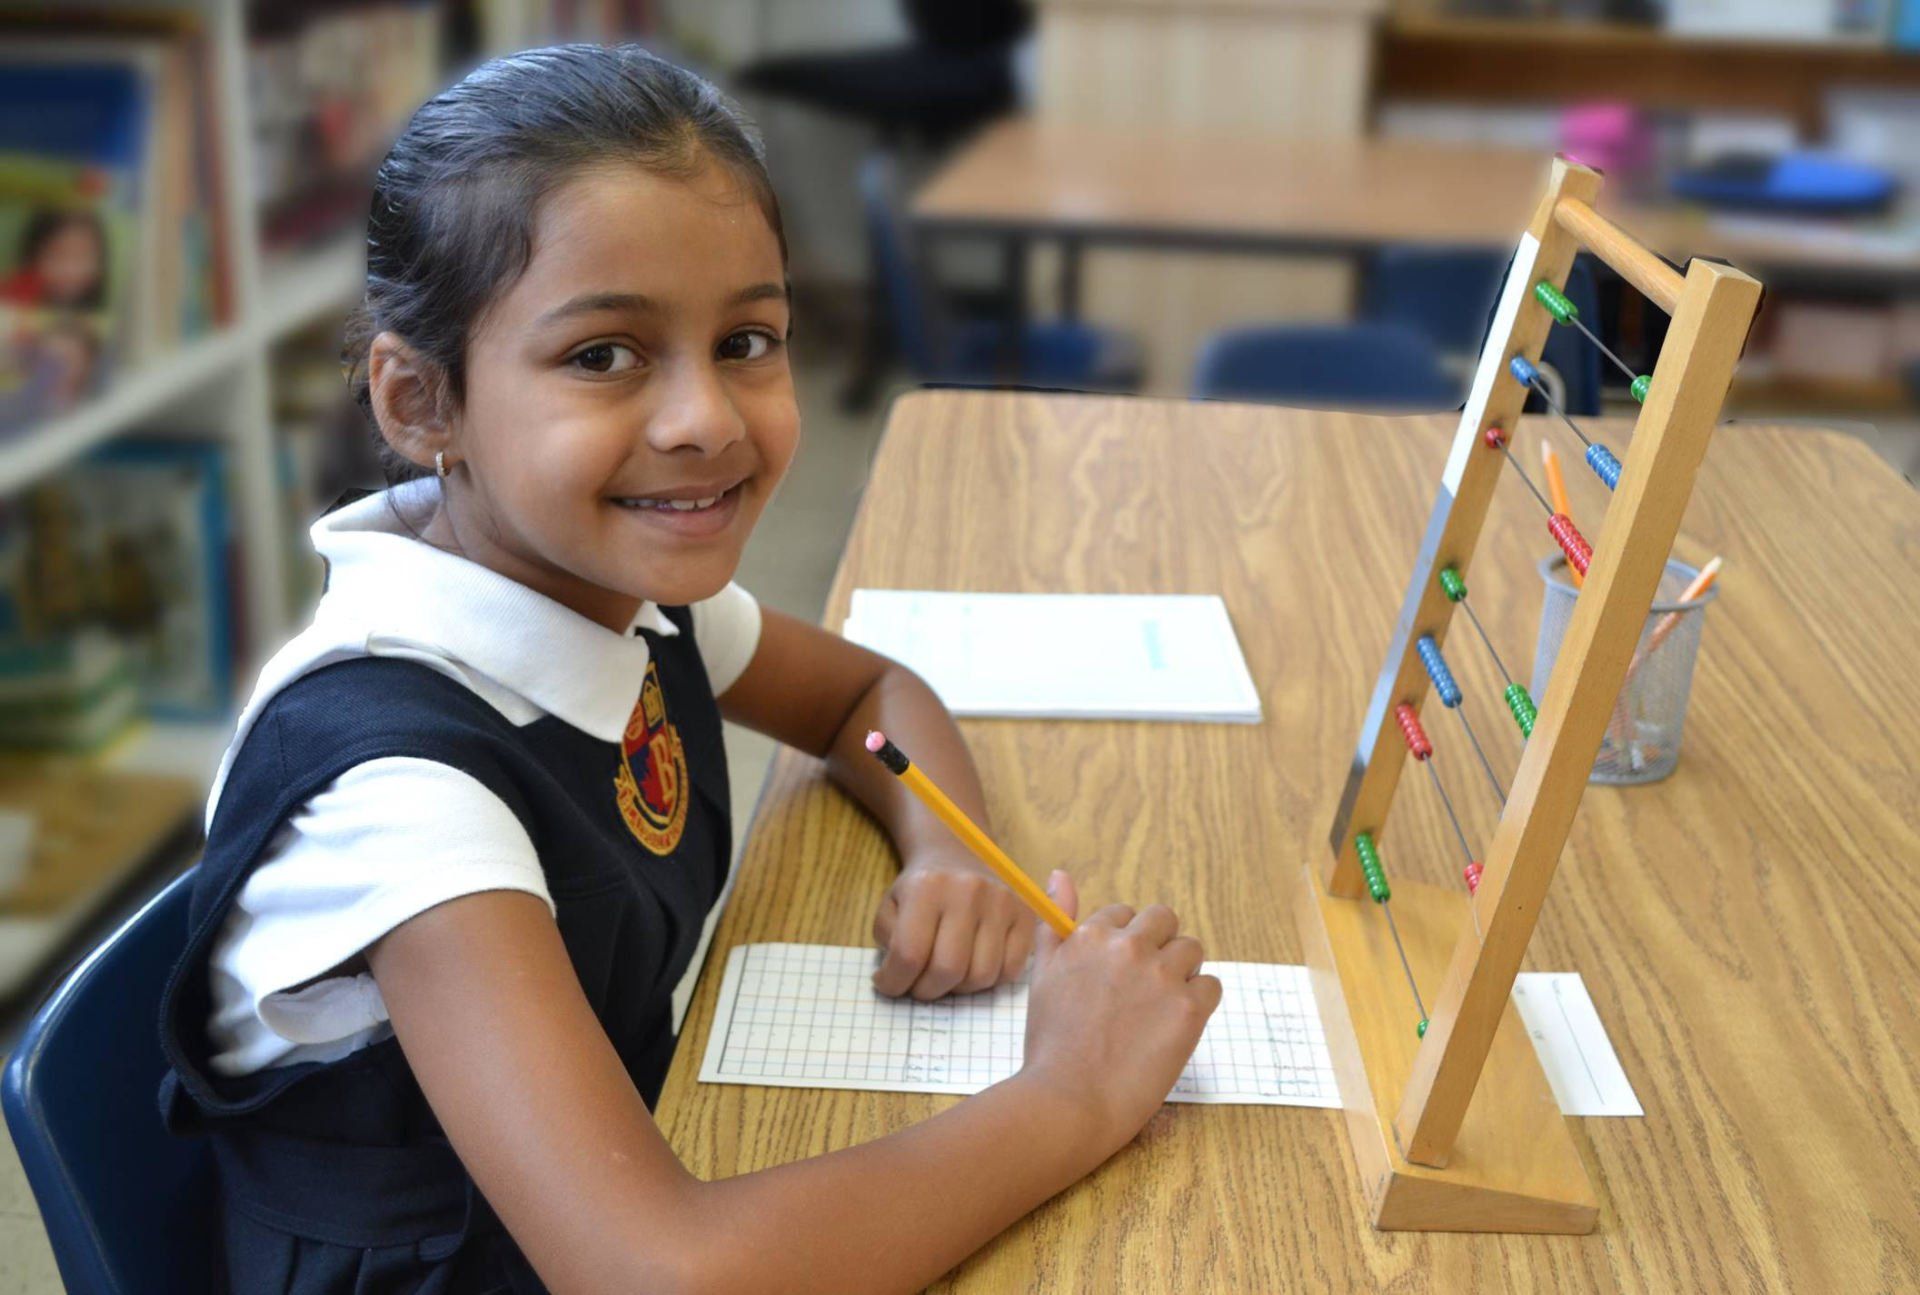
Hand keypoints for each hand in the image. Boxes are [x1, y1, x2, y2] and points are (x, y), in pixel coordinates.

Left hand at [871, 847, 1034, 999]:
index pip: (909, 954)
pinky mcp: (1026, 913)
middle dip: (927, 990)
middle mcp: (969, 891)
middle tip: (919, 987)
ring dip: (959, 989)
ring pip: (981, 976)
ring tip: (946, 976)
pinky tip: (973, 968)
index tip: (889, 985)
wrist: (957, 852)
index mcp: (927, 888)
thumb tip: (899, 978)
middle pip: (948, 970)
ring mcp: (1002, 902)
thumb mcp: (890, 905)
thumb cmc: (921, 888)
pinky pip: (1011, 970)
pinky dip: (990, 981)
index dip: (894, 982)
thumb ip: (889, 941)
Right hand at [1017, 871, 1221, 1148]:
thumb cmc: (1051, 1044)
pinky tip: (1173, 1027)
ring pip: (1192, 950)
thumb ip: (1055, 922)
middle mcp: (1129, 947)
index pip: (1124, 915)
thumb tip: (1060, 874)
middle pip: (1164, 920)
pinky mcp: (1189, 1009)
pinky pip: (1211, 986)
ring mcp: (1161, 976)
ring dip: (1181, 973)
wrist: (1068, 1100)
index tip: (1117, 975)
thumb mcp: (1042, 975)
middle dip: (1158, 947)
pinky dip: (1198, 1004)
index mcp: (1091, 936)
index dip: (1123, 945)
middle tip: (1144, 988)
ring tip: (1158, 1010)